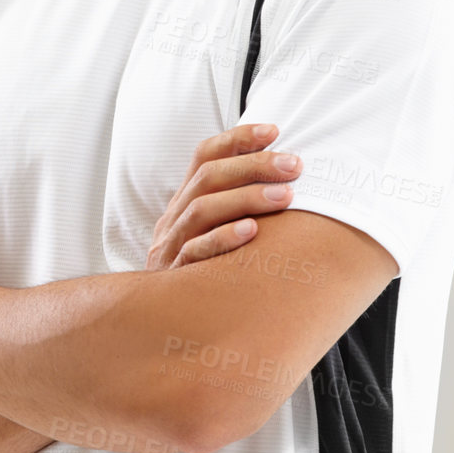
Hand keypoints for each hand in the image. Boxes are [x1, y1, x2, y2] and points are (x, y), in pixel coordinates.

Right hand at [145, 122, 301, 270]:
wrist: (160, 322)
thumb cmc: (204, 272)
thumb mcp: (211, 234)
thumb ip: (236, 207)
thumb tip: (286, 176)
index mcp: (183, 202)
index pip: (204, 157)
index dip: (237, 139)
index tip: (274, 130)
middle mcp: (173, 218)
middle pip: (207, 178)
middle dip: (253, 166)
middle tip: (293, 165)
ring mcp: (170, 246)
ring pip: (202, 210)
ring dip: (246, 198)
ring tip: (285, 196)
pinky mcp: (173, 276)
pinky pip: (195, 252)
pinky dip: (223, 239)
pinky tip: (252, 232)